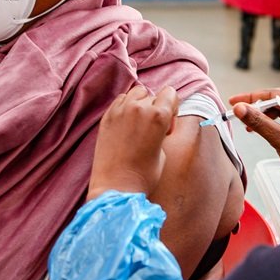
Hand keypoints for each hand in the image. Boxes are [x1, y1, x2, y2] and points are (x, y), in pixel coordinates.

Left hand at [87, 85, 178, 200]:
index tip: (168, 122)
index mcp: (158, 116)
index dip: (172, 106)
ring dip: (141, 103)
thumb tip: (159, 121)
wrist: (116, 187)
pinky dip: (126, 106)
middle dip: (156, 108)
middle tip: (153, 130)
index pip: (170, 93)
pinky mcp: (107, 117)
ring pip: (137, 93)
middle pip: (154, 95)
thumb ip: (162, 129)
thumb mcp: (164, 150)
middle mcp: (139, 108)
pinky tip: (126, 124)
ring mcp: (120, 110)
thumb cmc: (145, 175)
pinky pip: (121, 100)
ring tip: (139, 123)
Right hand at [229, 88, 279, 188]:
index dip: (252, 98)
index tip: (235, 101)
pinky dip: (270, 126)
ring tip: (248, 126)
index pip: (274, 94)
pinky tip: (261, 131)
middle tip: (239, 114)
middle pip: (275, 102)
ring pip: (278, 113)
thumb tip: (241, 109)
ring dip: (262, 118)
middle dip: (256, 109)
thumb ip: (259, 122)